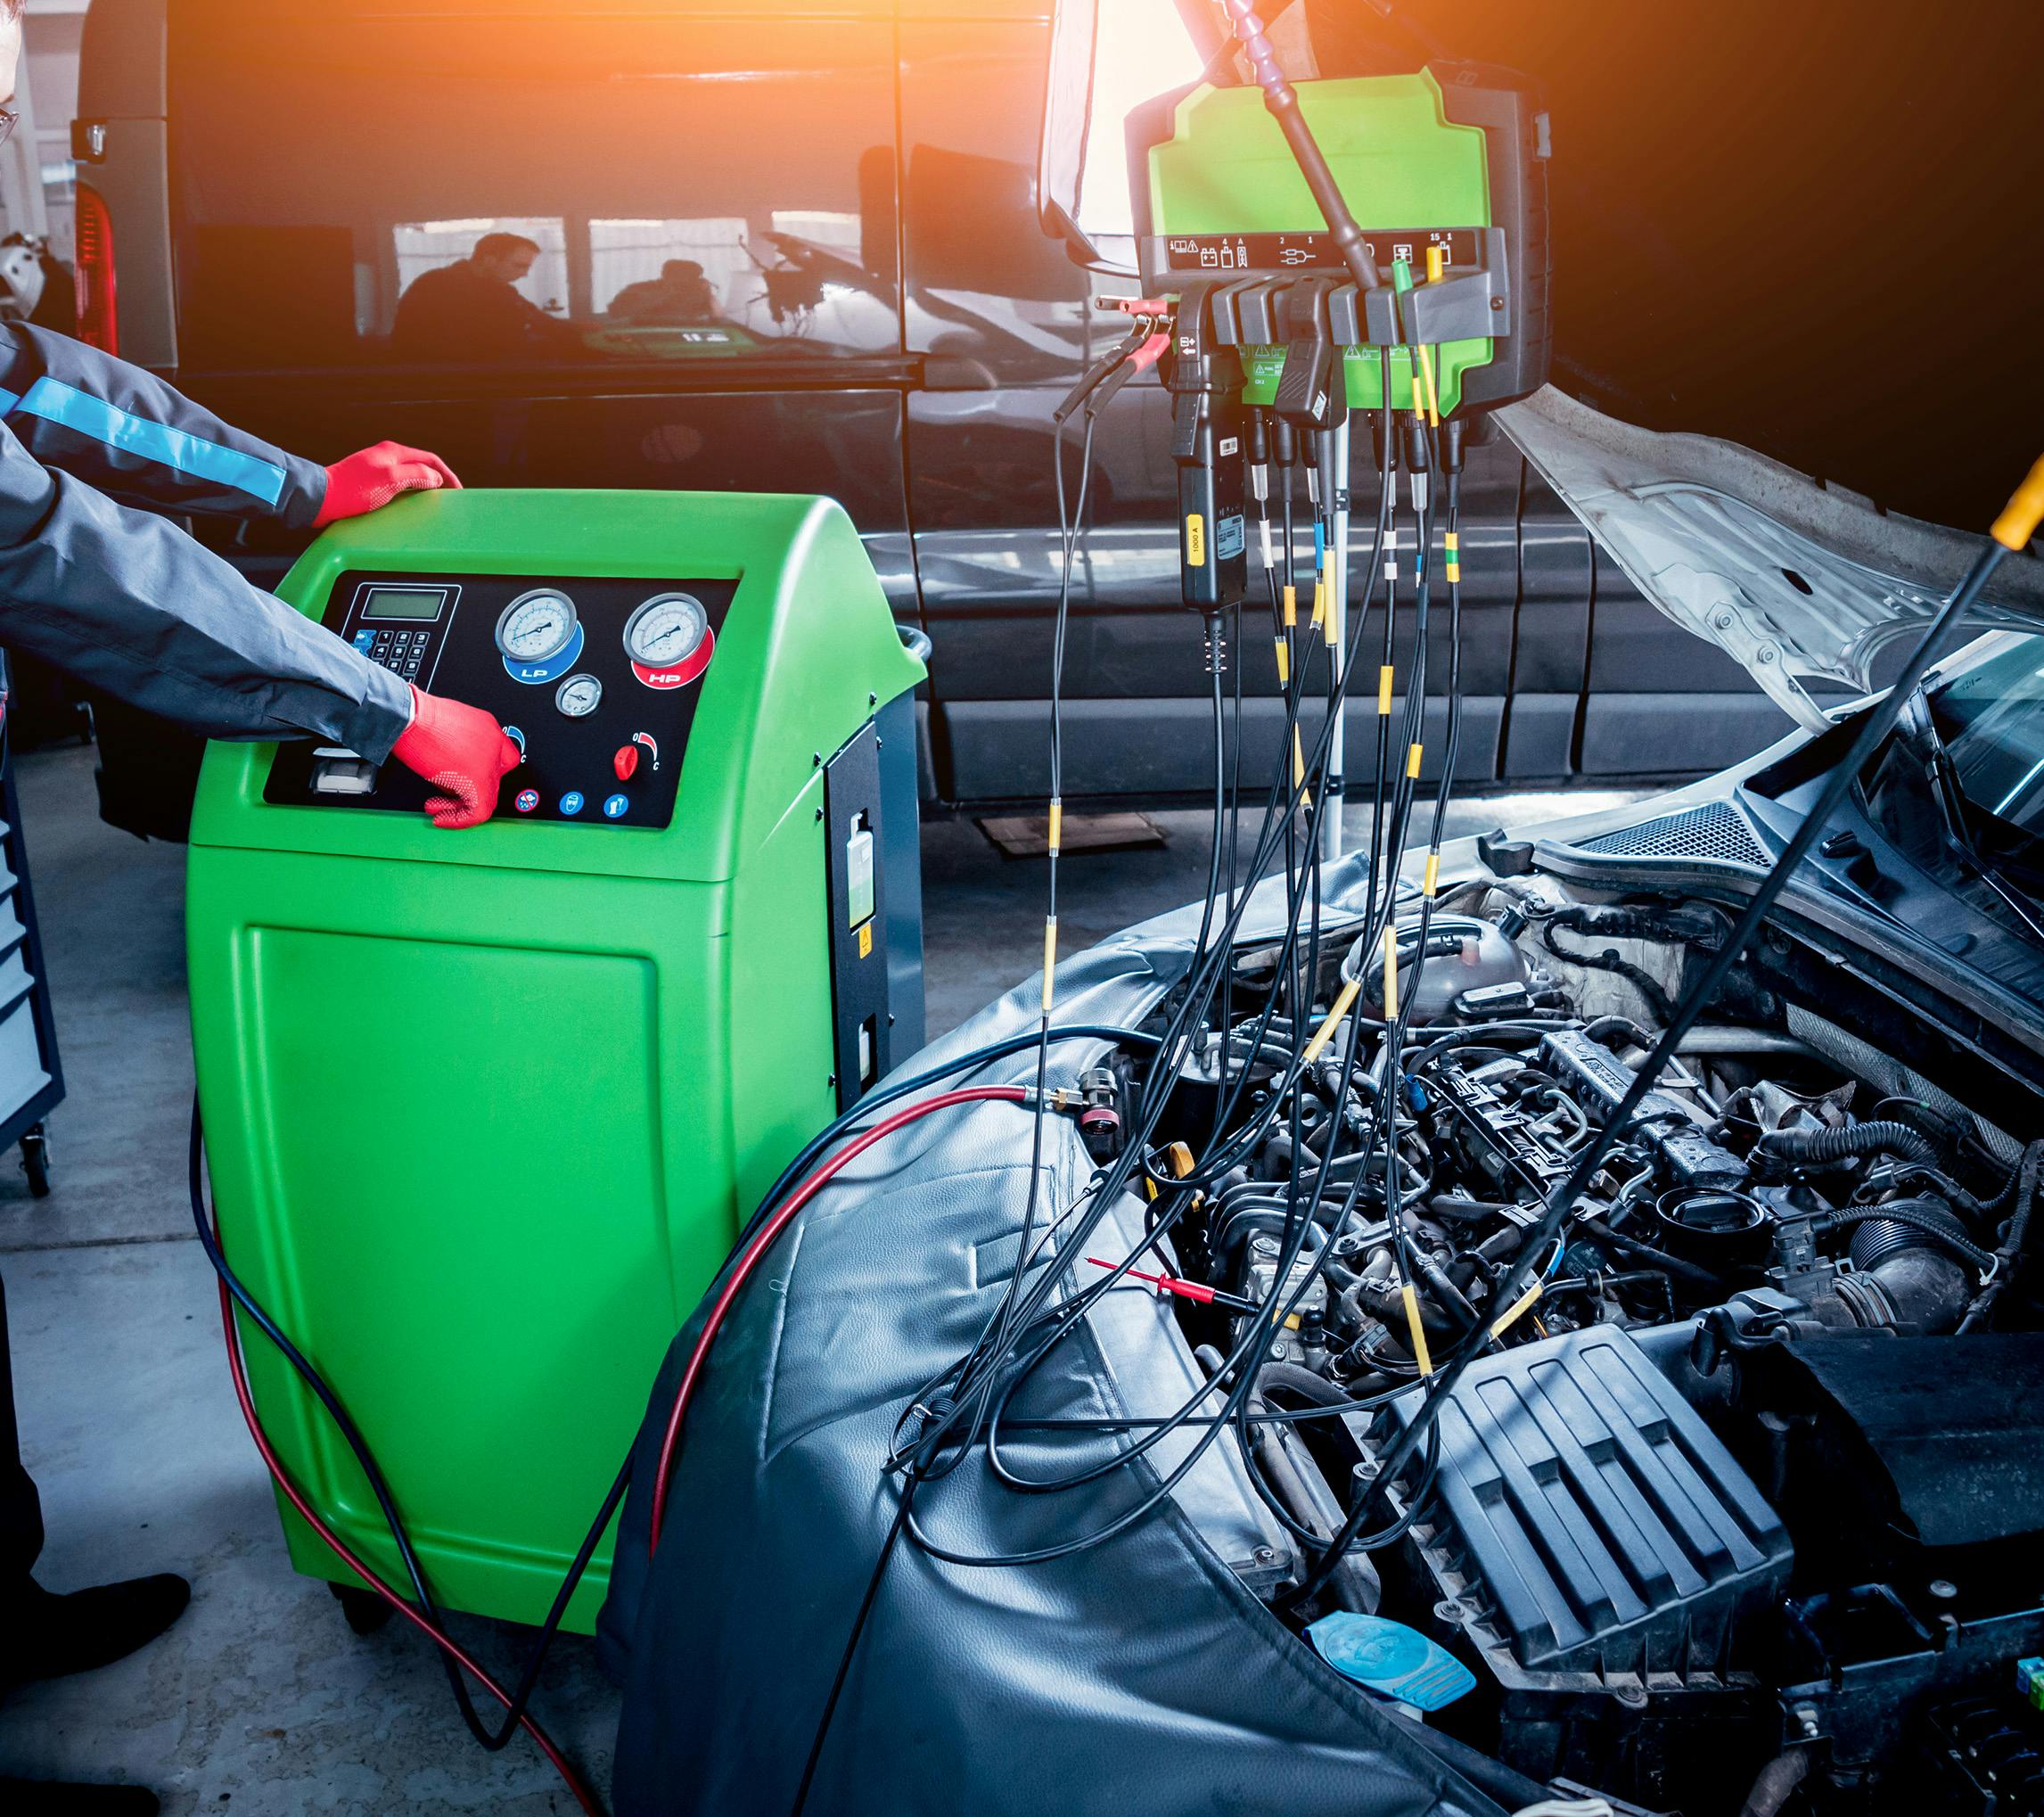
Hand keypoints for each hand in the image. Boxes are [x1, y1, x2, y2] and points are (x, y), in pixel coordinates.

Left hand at [313, 442, 462, 527]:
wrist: (322, 498)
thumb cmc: (353, 488)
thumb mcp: (391, 479)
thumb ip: (417, 475)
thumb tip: (436, 478)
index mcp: (394, 452)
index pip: (430, 459)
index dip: (447, 474)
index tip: (458, 491)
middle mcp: (386, 457)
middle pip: (421, 466)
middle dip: (438, 480)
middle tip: (448, 497)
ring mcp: (377, 469)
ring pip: (410, 476)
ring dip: (424, 488)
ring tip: (432, 503)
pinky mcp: (369, 482)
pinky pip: (398, 485)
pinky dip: (409, 493)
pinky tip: (408, 505)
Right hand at [389, 686, 519, 828]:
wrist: (407, 717)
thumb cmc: (415, 718)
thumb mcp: (443, 728)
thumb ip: (456, 749)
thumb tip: (450, 772)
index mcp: (487, 728)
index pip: (500, 757)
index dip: (482, 773)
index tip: (462, 783)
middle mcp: (493, 744)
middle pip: (492, 780)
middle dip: (464, 794)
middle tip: (446, 801)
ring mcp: (488, 762)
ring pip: (486, 796)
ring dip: (459, 808)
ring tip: (438, 808)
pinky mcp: (478, 780)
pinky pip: (479, 810)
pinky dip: (459, 819)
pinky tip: (442, 817)